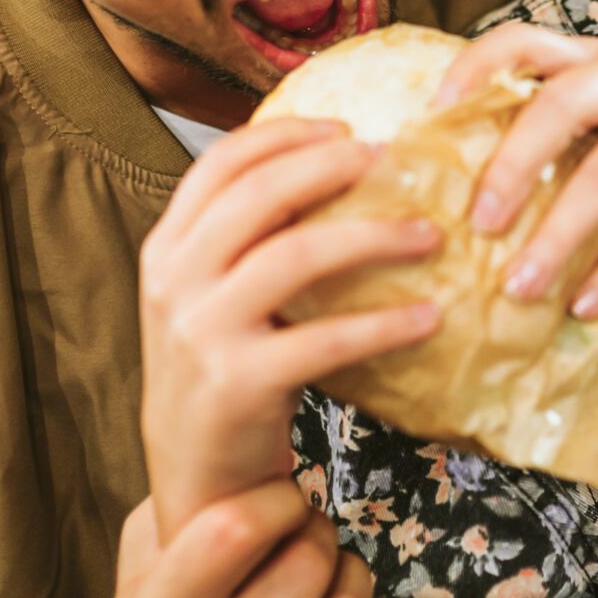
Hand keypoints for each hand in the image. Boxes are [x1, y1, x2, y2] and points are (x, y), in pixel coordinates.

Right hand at [110, 486, 397, 597]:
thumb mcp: (149, 561)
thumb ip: (179, 506)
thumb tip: (236, 436)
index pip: (234, 528)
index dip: (278, 500)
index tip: (283, 498)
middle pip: (306, 564)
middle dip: (321, 531)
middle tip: (305, 533)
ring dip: (352, 575)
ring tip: (326, 574)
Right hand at [138, 119, 443, 542]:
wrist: (196, 471)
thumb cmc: (224, 366)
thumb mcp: (212, 293)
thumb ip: (247, 237)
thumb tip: (338, 163)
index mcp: (167, 247)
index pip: (220, 164)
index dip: (285, 135)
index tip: (347, 126)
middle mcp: (175, 280)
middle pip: (260, 194)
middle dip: (335, 166)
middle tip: (398, 161)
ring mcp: (202, 331)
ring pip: (296, 254)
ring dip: (374, 235)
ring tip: (431, 235)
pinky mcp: (240, 383)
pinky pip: (326, 339)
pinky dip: (385, 324)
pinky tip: (429, 316)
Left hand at [435, 24, 597, 319]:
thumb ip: (564, 133)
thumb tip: (471, 193)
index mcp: (595, 58)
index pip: (524, 40)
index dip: (474, 68)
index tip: (432, 113)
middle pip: (557, 105)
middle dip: (510, 165)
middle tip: (474, 222)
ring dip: (556, 238)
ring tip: (520, 287)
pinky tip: (586, 305)